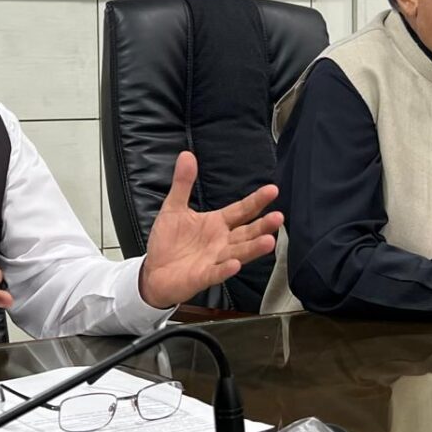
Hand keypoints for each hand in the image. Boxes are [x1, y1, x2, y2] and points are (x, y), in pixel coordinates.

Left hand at [137, 151, 282, 308]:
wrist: (153, 271)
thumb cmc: (169, 241)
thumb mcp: (174, 207)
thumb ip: (183, 183)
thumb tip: (186, 154)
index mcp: (217, 224)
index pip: (241, 210)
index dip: (256, 201)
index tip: (273, 190)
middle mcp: (221, 242)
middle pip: (247, 233)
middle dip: (262, 226)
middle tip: (278, 217)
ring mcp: (214, 260)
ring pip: (238, 253)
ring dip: (253, 248)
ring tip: (269, 241)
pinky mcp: (203, 276)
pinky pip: (216, 273)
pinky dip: (226, 269)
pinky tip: (235, 264)